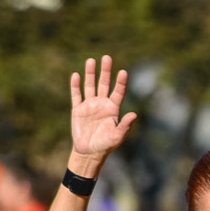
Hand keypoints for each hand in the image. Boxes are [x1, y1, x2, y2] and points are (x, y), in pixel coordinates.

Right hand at [69, 55, 137, 170]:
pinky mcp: (78, 110)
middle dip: (105, 71)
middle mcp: (102, 104)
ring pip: (90, 86)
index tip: (123, 72)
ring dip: (90, 74)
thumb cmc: (106, 145)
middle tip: (107, 58)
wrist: (89, 152)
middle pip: (104, 84)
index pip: (118, 92)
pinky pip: (77, 95)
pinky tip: (76, 75)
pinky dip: (76, 86)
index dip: (120, 82)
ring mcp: (89, 105)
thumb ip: (125, 125)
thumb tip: (134, 114)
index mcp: (113, 109)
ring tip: (91, 60)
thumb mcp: (117, 136)